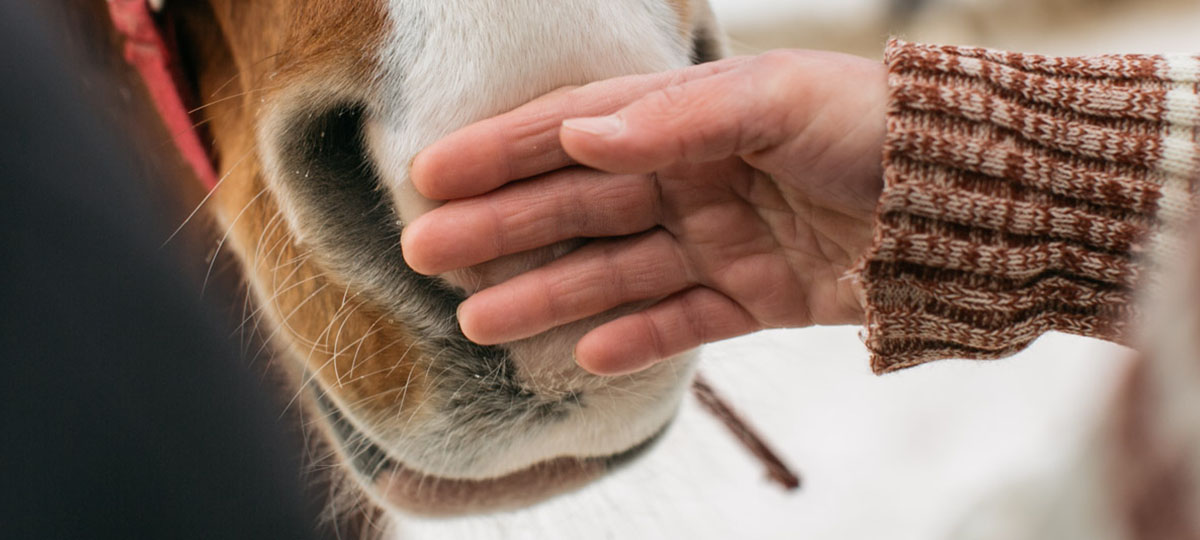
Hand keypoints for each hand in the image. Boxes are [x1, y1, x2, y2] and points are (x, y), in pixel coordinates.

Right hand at [402, 50, 887, 374]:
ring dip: (549, 293)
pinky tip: (586, 352)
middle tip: (427, 251)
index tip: (431, 171)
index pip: (576, 132)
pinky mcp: (754, 298)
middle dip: (503, 226)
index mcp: (690, 119)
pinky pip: (682, 321)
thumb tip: (581, 138)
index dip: (502, 151)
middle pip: (579, 207)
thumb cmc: (874, 124)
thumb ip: (677, 119)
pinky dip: (636, 338)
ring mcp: (720, 241)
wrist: (968, 197)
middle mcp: (693, 178)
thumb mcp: (776, 99)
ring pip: (616, 271)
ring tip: (479, 318)